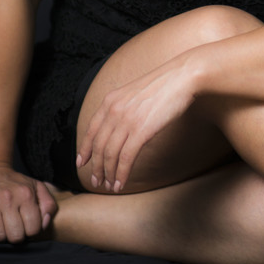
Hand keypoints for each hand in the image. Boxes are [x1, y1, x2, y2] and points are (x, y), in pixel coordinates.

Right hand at [0, 166, 56, 242]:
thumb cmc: (16, 184)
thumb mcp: (37, 188)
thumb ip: (48, 205)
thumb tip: (45, 223)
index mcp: (26, 194)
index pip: (33, 229)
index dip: (30, 232)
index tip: (26, 226)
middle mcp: (8, 197)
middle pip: (15, 236)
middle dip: (15, 236)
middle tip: (12, 228)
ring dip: (0, 235)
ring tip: (1, 225)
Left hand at [76, 58, 195, 191]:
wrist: (181, 77)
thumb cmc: (164, 84)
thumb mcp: (135, 92)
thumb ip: (124, 107)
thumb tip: (121, 126)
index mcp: (110, 100)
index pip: (91, 129)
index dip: (85, 149)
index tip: (82, 162)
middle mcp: (114, 111)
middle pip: (98, 145)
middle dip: (95, 167)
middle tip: (96, 181)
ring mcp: (127, 121)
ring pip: (110, 155)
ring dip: (108, 173)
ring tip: (110, 186)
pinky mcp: (141, 131)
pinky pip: (126, 158)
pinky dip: (121, 173)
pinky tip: (121, 182)